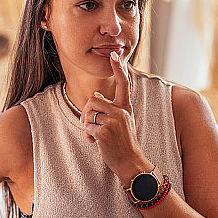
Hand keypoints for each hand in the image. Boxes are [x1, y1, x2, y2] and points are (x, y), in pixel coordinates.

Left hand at [81, 51, 149, 180]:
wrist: (131, 163)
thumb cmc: (124, 144)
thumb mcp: (122, 123)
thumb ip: (110, 109)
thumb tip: (96, 96)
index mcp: (126, 108)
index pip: (123, 84)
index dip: (118, 68)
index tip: (114, 54)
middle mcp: (121, 112)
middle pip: (93, 100)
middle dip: (86, 112)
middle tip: (89, 125)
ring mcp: (114, 121)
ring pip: (89, 113)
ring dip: (86, 125)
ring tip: (93, 136)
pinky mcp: (105, 131)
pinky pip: (87, 127)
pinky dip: (88, 136)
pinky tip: (95, 143)